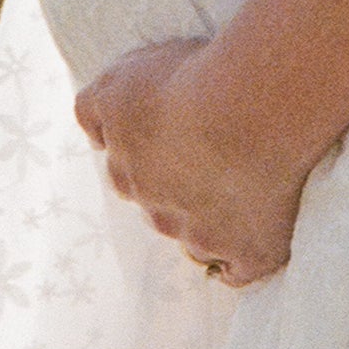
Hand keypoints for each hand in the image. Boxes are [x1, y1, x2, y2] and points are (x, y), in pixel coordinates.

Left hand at [74, 36, 304, 284]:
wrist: (249, 108)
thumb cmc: (192, 80)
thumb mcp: (123, 78)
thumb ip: (99, 106)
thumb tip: (94, 133)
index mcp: (125, 170)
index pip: (127, 173)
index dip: (152, 156)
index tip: (175, 138)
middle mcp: (157, 209)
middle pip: (159, 208)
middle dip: (178, 191)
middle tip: (213, 156)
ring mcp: (202, 236)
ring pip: (197, 239)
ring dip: (213, 222)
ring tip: (248, 188)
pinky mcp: (248, 253)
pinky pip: (240, 270)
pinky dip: (244, 258)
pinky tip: (254, 242)